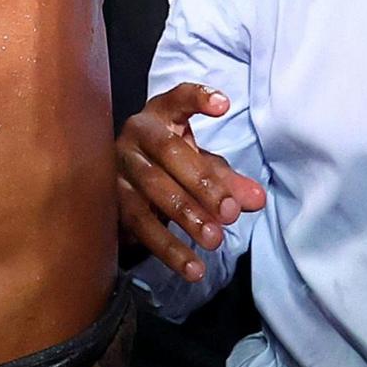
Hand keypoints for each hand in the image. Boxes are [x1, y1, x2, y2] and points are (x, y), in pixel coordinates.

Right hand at [115, 83, 263, 282]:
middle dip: (203, 183)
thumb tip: (256, 200)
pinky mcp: (110, 202)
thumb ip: (228, 181)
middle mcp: (135, 135)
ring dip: (186, 217)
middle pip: (170, 152)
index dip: (199, 98)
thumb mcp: (199, 166)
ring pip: (152, 190)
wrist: (122, 189)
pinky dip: (169, 248)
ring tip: (214, 241)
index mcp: (160, 116)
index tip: (224, 104)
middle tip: (230, 213)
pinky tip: (192, 268)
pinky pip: (140, 225)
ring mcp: (118, 167)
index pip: (179, 99)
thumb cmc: (169, 168)